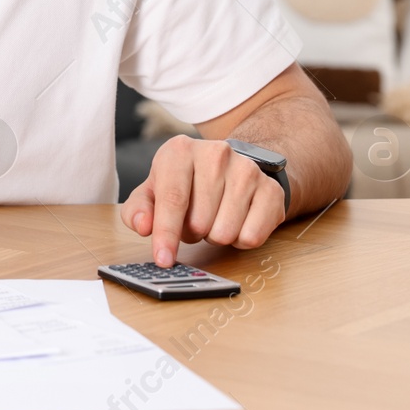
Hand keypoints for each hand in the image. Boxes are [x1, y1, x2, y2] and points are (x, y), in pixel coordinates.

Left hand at [121, 135, 285, 265]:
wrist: (231, 166)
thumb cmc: (185, 182)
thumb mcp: (153, 190)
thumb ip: (138, 210)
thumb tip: (143, 226)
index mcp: (180, 150)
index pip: (173, 199)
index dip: (166, 234)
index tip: (163, 259)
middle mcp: (216, 154)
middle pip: (199, 222)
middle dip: (191, 232)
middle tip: (193, 219)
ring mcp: (247, 170)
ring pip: (224, 233)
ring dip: (214, 236)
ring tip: (213, 217)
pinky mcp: (271, 190)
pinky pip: (251, 237)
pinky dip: (239, 240)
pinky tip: (235, 221)